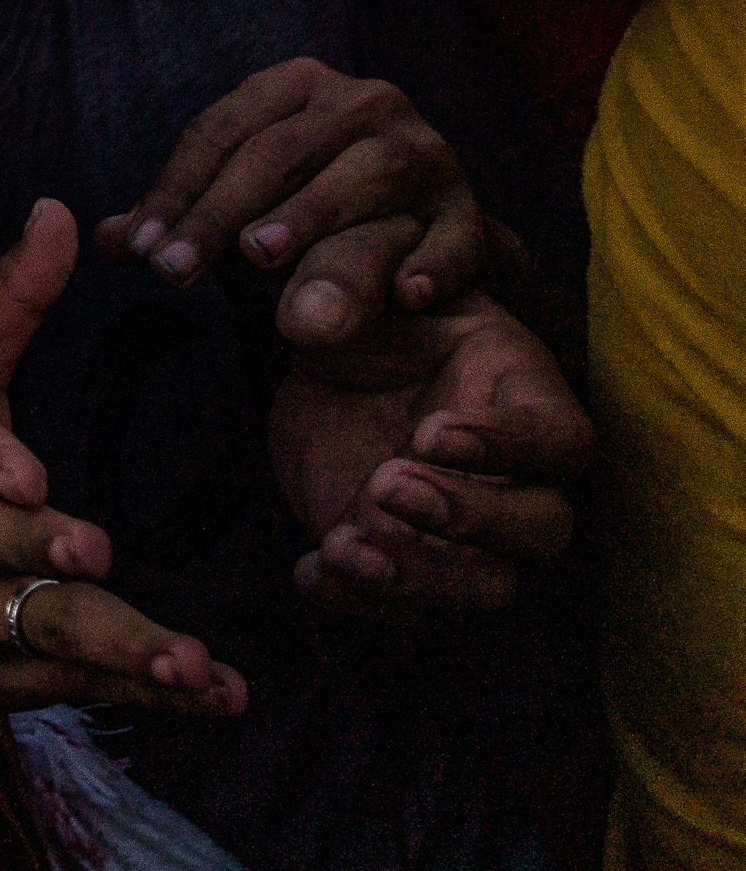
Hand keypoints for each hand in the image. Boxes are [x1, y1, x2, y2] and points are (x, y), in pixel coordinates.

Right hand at [0, 204, 245, 724]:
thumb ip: (1, 309)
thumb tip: (59, 211)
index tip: (28, 477)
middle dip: (35, 549)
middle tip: (92, 552)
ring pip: (37, 631)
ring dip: (114, 645)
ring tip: (184, 658)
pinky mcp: (1, 679)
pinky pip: (79, 685)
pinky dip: (148, 694)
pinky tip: (216, 694)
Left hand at [98, 57, 489, 339]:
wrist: (420, 227)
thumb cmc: (306, 205)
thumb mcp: (239, 201)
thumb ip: (177, 217)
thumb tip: (103, 241)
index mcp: (296, 85)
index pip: (220, 131)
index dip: (174, 191)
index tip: (140, 252)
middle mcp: (365, 102)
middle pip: (278, 152)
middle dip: (219, 213)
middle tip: (174, 271)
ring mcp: (425, 151)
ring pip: (364, 176)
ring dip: (312, 216)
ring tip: (261, 257)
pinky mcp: (469, 208)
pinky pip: (456, 234)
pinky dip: (435, 260)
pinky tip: (405, 294)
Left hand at [275, 290, 587, 614]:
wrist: (326, 358)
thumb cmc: (366, 301)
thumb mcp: (351, 262)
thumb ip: (343, 273)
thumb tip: (310, 320)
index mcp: (522, 393)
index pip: (562, 440)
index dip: (508, 447)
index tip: (430, 432)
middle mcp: (514, 473)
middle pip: (543, 528)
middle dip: (471, 519)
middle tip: (385, 483)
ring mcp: (465, 528)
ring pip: (490, 584)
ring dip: (424, 576)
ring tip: (345, 545)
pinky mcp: (409, 561)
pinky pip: (406, 608)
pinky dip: (358, 601)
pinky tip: (309, 569)